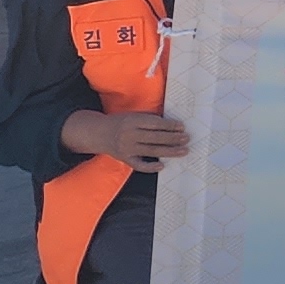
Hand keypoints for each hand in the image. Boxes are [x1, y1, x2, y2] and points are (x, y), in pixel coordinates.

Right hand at [67, 110, 188, 167]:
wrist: (97, 133)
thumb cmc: (121, 123)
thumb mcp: (133, 116)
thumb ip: (149, 120)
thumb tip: (173, 126)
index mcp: (132, 121)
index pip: (154, 124)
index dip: (169, 125)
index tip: (182, 126)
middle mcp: (129, 135)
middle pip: (155, 138)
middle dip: (173, 138)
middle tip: (186, 138)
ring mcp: (126, 148)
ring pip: (151, 151)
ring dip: (169, 151)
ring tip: (184, 150)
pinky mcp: (124, 159)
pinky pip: (138, 165)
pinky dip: (150, 167)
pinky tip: (162, 166)